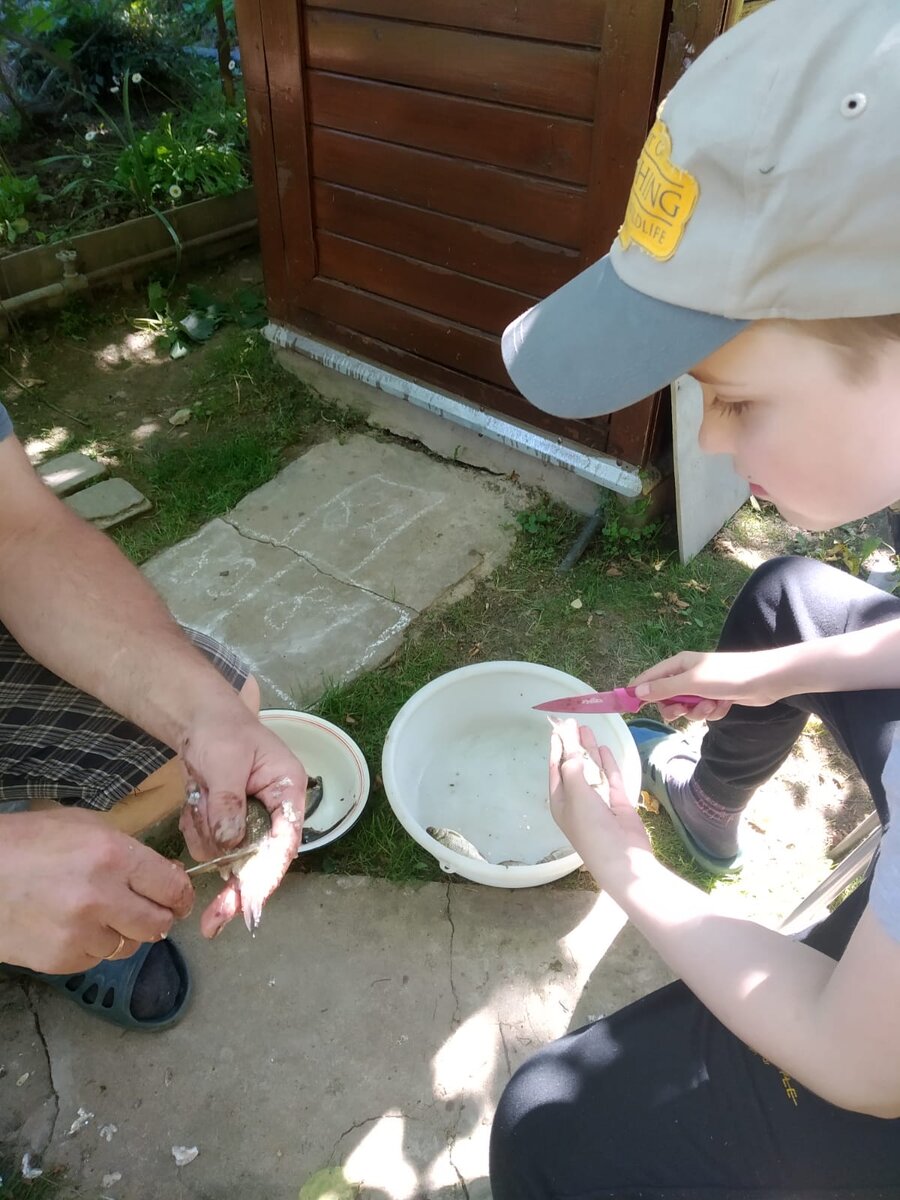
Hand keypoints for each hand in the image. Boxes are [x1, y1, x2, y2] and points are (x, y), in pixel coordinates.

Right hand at [0, 809, 192, 973]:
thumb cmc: (29, 842)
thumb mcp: (85, 827)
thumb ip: (131, 851)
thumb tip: (170, 876)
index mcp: (113, 856)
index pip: (172, 888)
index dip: (181, 895)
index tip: (179, 898)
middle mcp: (102, 897)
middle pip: (159, 924)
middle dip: (159, 916)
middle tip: (148, 908)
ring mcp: (80, 933)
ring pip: (130, 945)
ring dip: (124, 932)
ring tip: (100, 913)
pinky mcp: (61, 959)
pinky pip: (98, 959)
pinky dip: (93, 946)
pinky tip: (73, 925)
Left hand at [178, 706, 307, 937]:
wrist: (198, 719)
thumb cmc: (221, 729)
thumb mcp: (224, 761)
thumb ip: (229, 802)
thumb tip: (230, 843)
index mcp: (287, 790)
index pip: (285, 841)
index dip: (268, 874)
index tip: (249, 903)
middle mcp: (275, 810)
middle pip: (260, 861)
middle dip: (234, 888)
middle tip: (213, 923)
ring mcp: (251, 819)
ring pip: (228, 854)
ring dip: (205, 834)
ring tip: (198, 795)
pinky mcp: (228, 823)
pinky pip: (209, 845)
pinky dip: (194, 827)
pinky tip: (194, 799)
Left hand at [549, 719, 649, 872]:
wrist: (623, 860)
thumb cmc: (592, 829)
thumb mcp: (577, 795)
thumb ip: (573, 768)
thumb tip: (568, 747)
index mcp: (561, 802)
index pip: (556, 769)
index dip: (557, 747)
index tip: (558, 727)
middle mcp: (577, 801)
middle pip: (574, 767)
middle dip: (572, 745)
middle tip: (574, 722)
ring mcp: (599, 802)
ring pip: (592, 770)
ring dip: (589, 751)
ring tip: (587, 729)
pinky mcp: (618, 804)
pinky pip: (611, 779)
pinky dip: (607, 764)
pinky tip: (604, 748)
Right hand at [630, 648, 792, 722]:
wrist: (766, 680)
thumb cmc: (728, 675)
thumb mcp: (691, 682)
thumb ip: (663, 688)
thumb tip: (636, 692)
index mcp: (678, 664)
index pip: (649, 678)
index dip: (638, 692)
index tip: (630, 708)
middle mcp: (687, 674)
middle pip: (666, 697)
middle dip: (674, 708)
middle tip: (680, 712)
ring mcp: (702, 687)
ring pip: (686, 708)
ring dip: (697, 711)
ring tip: (711, 705)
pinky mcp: (716, 698)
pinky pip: (703, 711)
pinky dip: (713, 712)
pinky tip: (724, 705)